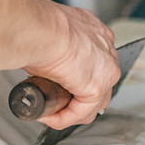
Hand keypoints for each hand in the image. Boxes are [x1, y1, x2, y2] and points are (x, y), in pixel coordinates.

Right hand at [21, 0, 119, 129]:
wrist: (39, 29)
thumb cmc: (38, 26)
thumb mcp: (50, 33)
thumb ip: (52, 46)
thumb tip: (40, 60)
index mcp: (96, 32)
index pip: (95, 62)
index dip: (78, 78)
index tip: (59, 84)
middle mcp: (106, 49)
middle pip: (100, 83)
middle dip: (78, 97)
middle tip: (55, 101)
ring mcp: (106, 69)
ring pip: (94, 101)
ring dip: (72, 111)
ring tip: (51, 111)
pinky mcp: (97, 87)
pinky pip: (82, 112)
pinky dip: (64, 118)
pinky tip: (49, 116)